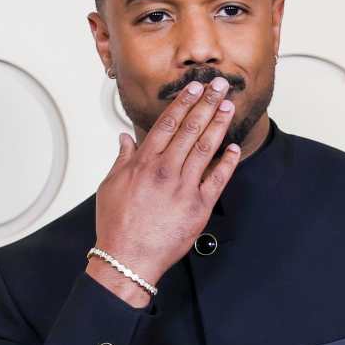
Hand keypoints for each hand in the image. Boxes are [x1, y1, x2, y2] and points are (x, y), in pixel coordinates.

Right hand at [88, 77, 241, 306]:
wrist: (127, 258)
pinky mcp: (198, 206)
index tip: (194, 88)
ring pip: (205, 148)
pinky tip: (233, 147)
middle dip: (206, 104)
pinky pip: (217, 179)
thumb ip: (122, 159)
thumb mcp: (110, 186)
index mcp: (144, 163)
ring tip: (228, 106)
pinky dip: (227, 162)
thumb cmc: (117, 225)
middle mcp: (165, 171)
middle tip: (218, 86)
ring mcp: (184, 188)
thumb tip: (124, 139)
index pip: (167, 124)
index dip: (183, 103)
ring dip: (218, 124)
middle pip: (190, 129)